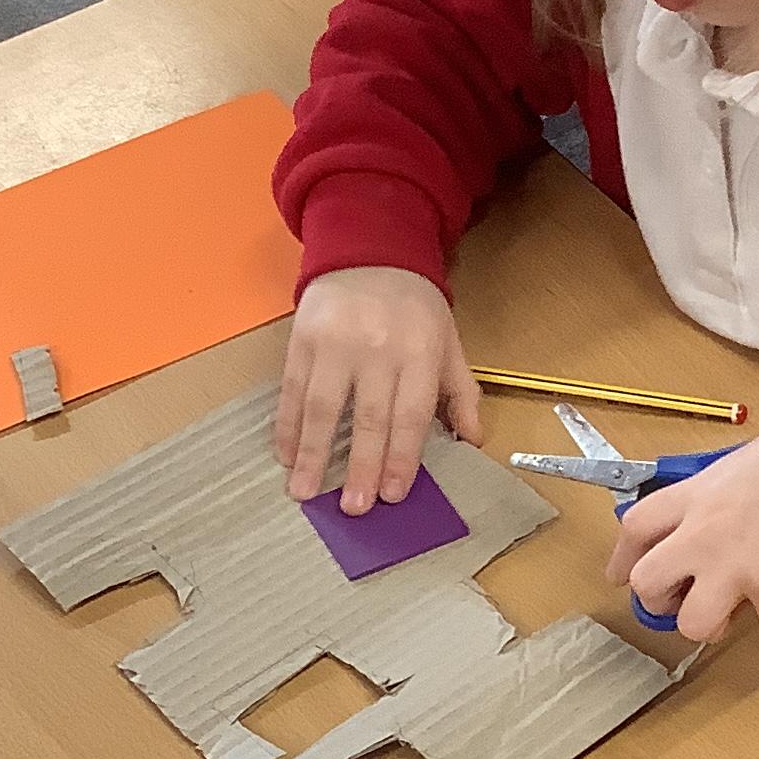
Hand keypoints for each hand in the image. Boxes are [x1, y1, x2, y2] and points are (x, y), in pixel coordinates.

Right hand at [274, 267, 481, 507]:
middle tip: (353, 508)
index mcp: (418, 354)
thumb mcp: (449, 345)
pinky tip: (284, 455)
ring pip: (323, 407)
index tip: (392, 494)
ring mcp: (336, 344)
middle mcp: (377, 350)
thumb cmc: (415, 308)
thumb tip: (474, 442)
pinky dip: (288, 425)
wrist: (371, 251)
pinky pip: (293, 389)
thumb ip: (461, 393)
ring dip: (313, 453)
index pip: (410, 416)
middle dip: (360, 466)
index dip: (401, 457)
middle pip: (368, 418)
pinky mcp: (303, 338)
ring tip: (304, 492)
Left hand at [605, 425, 758, 641]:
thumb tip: (705, 518)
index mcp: (690, 498)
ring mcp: (731, 567)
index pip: (635, 529)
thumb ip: (709, 498)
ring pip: (695, 624)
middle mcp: (699, 536)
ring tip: (738, 606)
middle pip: (648, 585)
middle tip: (682, 600)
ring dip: (714, 622)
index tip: (622, 576)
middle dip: (660, 601)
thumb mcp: (732, 467)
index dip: (623, 558)